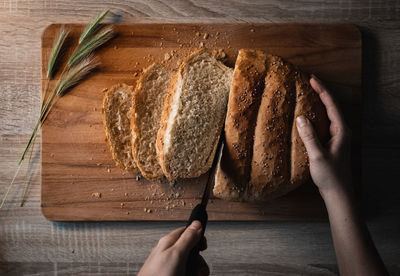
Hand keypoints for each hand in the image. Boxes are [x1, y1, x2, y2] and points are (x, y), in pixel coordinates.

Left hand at [138, 220, 208, 275]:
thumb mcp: (176, 254)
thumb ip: (187, 238)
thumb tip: (196, 223)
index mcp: (169, 243)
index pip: (187, 232)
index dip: (198, 238)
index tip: (203, 247)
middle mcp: (170, 253)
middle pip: (192, 251)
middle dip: (199, 261)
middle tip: (196, 269)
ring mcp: (171, 266)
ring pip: (191, 265)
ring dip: (197, 271)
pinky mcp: (173, 275)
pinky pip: (187, 273)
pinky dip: (191, 275)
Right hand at [296, 75, 351, 197]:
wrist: (339, 193)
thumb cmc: (330, 176)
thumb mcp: (317, 156)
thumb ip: (309, 136)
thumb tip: (300, 117)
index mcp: (341, 131)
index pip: (331, 105)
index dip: (322, 90)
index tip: (312, 79)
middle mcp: (341, 131)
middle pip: (331, 106)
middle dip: (321, 93)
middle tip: (309, 82)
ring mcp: (338, 137)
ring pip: (328, 114)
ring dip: (319, 103)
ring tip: (308, 94)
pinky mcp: (332, 143)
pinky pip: (324, 123)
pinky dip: (317, 115)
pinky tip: (308, 116)